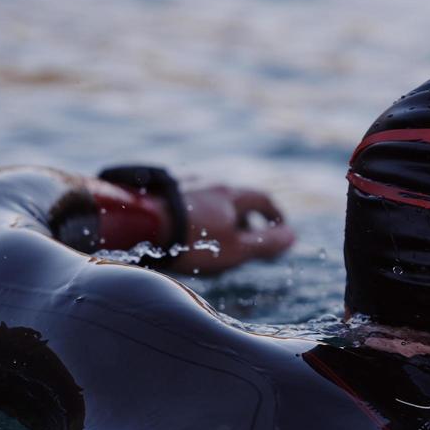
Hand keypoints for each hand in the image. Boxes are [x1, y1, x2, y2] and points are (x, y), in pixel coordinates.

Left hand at [170, 185, 295, 274]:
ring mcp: (181, 183)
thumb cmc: (190, 240)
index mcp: (230, 194)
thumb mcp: (234, 249)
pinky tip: (183, 228)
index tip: (279, 228)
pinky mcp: (158, 189)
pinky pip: (184, 200)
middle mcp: (208, 181)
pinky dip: (193, 213)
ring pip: (208, 198)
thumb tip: (292, 237)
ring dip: (217, 214)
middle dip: (244, 217)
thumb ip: (264, 243)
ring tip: (213, 236)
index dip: (274, 215)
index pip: (262, 199)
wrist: (136, 224)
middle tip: (247, 238)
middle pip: (234, 197)